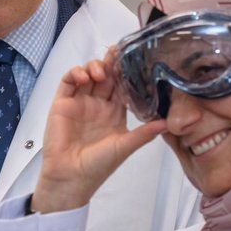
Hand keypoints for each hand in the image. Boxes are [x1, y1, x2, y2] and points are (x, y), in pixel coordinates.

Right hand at [32, 53, 166, 212]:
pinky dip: (76, 73)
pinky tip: (86, 78)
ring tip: (101, 72)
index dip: (126, 72)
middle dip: (111, 62)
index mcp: (114, 113)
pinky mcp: (62, 104)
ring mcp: (79, 103)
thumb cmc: (98, 166)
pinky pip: (68, 81)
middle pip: (105, 75)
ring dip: (94, 66)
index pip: (121, 86)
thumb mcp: (125, 146)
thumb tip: (168, 122)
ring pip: (87, 74)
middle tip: (118, 51)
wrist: (71, 178)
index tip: (134, 59)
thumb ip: (145, 133)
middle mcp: (97, 105)